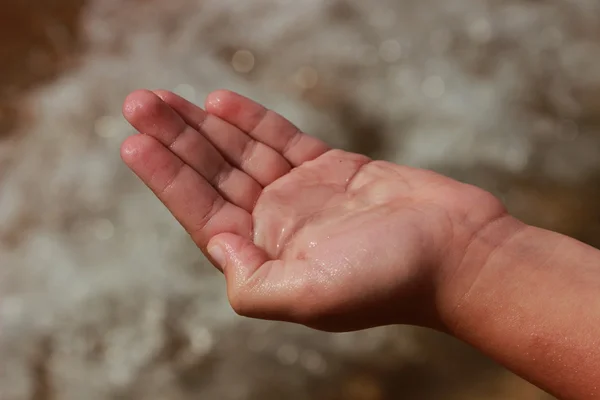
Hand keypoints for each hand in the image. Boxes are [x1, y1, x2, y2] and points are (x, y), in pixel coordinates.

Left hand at [122, 90, 505, 331]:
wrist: (459, 253)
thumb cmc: (391, 279)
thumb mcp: (311, 297)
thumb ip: (252, 283)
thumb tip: (214, 243)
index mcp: (267, 257)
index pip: (202, 214)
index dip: (166, 179)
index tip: (134, 142)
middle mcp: (279, 226)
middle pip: (214, 177)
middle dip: (175, 141)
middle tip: (138, 102)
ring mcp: (305, 195)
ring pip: (242, 153)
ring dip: (204, 125)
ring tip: (165, 99)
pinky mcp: (333, 169)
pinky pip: (283, 139)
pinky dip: (253, 121)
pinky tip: (222, 103)